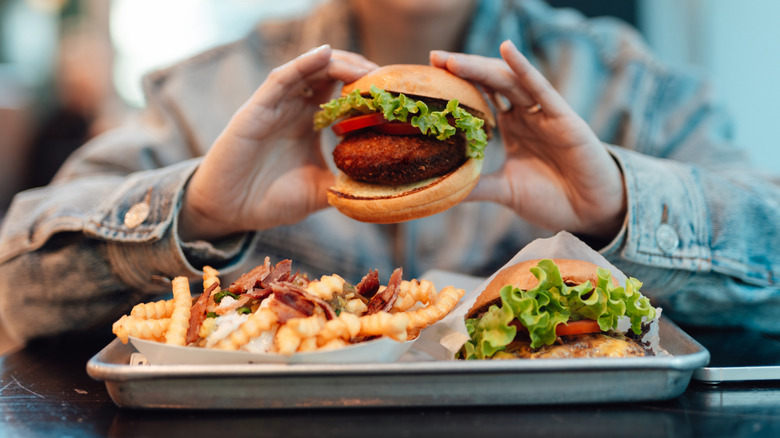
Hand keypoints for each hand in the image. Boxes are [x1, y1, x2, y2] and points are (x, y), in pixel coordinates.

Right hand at [179, 45, 376, 240]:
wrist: (230, 211)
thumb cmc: (271, 200)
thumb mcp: (319, 192)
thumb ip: (345, 183)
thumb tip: (381, 186)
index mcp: (311, 124)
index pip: (344, 94)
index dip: (368, 89)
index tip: (396, 94)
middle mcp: (295, 108)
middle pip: (331, 75)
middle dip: (360, 72)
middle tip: (387, 78)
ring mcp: (276, 106)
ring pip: (310, 70)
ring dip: (339, 64)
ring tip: (365, 68)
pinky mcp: (256, 109)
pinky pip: (282, 78)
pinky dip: (303, 64)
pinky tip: (325, 55)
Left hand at [430, 40, 625, 241]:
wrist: (591, 213)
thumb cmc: (553, 199)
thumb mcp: (506, 191)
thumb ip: (477, 186)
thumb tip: (443, 191)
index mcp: (512, 127)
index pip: (481, 98)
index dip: (457, 85)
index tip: (429, 77)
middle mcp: (526, 115)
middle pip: (490, 83)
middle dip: (462, 69)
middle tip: (433, 59)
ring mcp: (544, 114)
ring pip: (509, 81)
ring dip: (481, 68)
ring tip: (452, 59)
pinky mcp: (564, 118)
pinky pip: (541, 89)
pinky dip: (523, 68)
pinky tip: (506, 50)